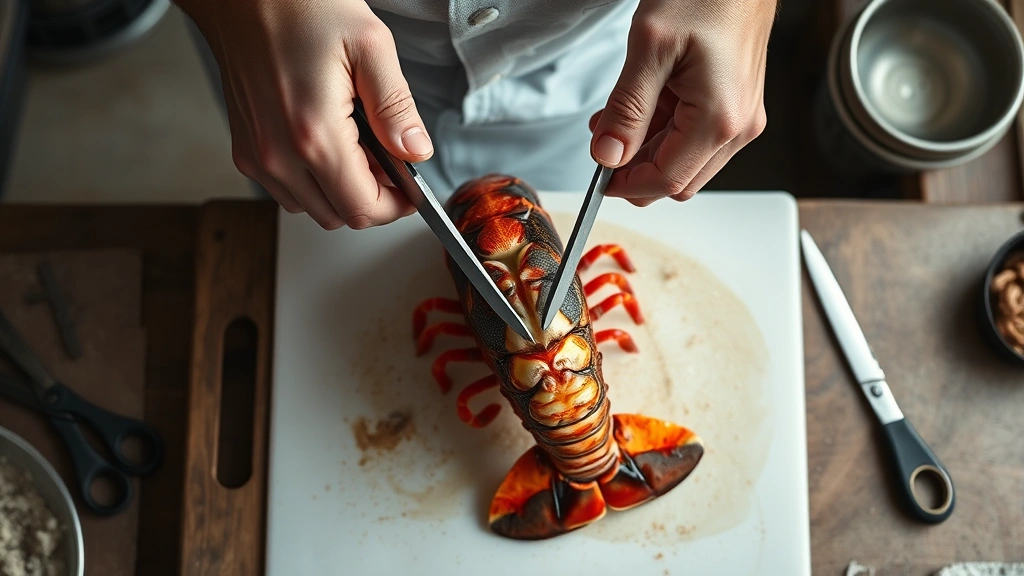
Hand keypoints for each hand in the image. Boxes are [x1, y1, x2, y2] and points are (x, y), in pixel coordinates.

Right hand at [175, 0, 431, 228]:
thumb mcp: (370, 45)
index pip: (362, 208)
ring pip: (312, 208)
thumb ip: (396, 107)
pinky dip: (313, 182)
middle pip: (338, 216)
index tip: (411, 191)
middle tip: (389, 164)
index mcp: (313, 133)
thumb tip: (416, 151)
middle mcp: (277, 153)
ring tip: (358, 149)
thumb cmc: (299, 5)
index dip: (396, 206)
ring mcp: (256, 154)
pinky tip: (327, 144)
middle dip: (371, 199)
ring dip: (341, 192)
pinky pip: (286, 190)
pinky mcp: (245, 149)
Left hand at [589, 0, 776, 205]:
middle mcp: (738, 126)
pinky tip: (640, 109)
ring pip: (685, 161)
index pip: (667, 180)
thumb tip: (609, 156)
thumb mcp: (649, 48)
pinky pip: (695, 137)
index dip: (627, 185)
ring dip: (646, 150)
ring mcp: (740, 117)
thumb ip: (627, 109)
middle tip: (603, 144)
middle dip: (635, 170)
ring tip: (615, 119)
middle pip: (679, 180)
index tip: (598, 178)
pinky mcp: (736, 106)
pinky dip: (663, 132)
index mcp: (720, 118)